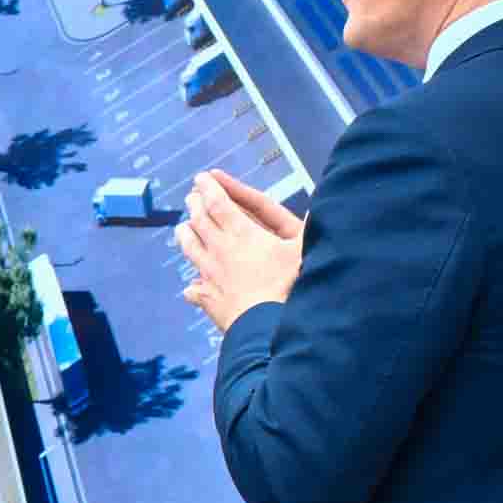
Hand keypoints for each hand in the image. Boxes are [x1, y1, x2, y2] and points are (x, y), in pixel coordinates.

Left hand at [176, 169, 302, 332]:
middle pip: (200, 221)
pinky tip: (192, 288)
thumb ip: (310, 230)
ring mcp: (209, 274)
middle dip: (195, 205)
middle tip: (191, 196)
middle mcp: (219, 249)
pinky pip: (195, 289)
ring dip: (185, 235)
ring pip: (190, 248)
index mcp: (241, 233)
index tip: (202, 178)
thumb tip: (319, 210)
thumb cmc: (288, 286)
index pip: (218, 203)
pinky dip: (193, 286)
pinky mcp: (208, 298)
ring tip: (182, 227)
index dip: (210, 188)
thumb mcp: (304, 252)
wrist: (265, 325)